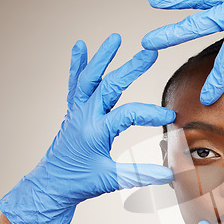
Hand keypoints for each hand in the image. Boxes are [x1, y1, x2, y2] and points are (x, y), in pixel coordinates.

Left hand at [0, 34, 175, 223]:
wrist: (52, 184)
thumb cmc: (80, 183)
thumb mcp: (112, 180)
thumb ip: (142, 174)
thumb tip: (170, 174)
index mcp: (96, 132)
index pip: (128, 114)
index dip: (151, 113)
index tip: (171, 117)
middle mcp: (85, 117)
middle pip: (110, 86)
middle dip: (131, 68)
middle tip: (150, 53)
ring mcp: (77, 112)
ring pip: (90, 78)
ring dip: (102, 58)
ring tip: (114, 38)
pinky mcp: (73, 113)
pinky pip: (75, 84)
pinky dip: (78, 65)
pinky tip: (81, 47)